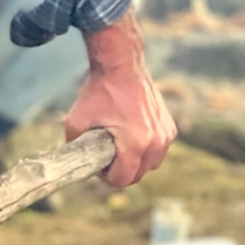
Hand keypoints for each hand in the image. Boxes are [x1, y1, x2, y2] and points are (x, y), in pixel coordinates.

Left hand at [65, 11, 175, 188]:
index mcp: (136, 143)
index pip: (123, 179)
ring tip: (119, 149)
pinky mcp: (170, 126)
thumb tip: (73, 162)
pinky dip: (146, 150)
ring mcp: (166, 134)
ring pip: (151, 164)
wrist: (122, 65)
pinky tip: (131, 139)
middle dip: (120, 171)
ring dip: (135, 163)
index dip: (106, 177)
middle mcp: (156, 142)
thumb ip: (74, 146)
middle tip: (106, 159)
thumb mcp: (75, 121)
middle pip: (138, 175)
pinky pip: (158, 150)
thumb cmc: (99, 91)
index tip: (98, 166)